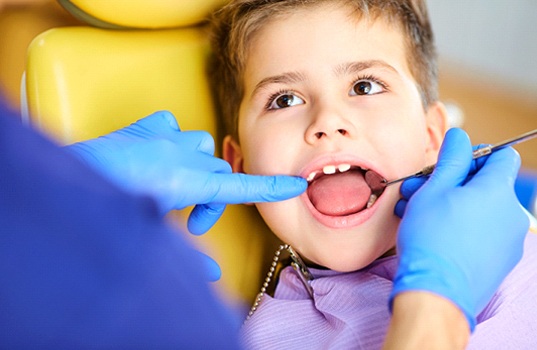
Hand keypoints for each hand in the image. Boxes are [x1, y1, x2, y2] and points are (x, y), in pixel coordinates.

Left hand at [67, 111, 306, 233]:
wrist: (74, 178)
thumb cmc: (111, 204)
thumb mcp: (154, 234)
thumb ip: (188, 257)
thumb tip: (212, 278)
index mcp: (188, 181)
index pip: (239, 187)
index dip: (269, 188)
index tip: (295, 185)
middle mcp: (182, 154)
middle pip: (221, 172)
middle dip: (214, 199)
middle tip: (194, 224)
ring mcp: (164, 137)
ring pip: (202, 144)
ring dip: (199, 166)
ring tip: (177, 187)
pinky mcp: (147, 126)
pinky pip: (174, 126)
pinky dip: (174, 139)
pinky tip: (160, 152)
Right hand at [390, 128, 529, 330]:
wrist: (436, 292)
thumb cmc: (431, 238)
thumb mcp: (434, 189)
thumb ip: (451, 159)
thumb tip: (461, 136)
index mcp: (498, 190)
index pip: (502, 156)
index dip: (474, 155)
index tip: (450, 165)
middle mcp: (512, 213)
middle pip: (486, 184)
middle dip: (451, 182)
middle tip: (419, 188)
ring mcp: (509, 240)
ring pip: (481, 209)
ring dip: (450, 204)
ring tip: (415, 211)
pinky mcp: (500, 260)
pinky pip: (483, 232)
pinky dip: (461, 226)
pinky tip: (431, 232)